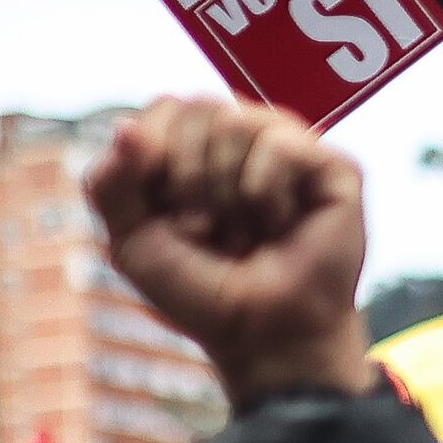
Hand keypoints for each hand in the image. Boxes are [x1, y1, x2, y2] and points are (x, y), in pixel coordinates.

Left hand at [86, 97, 371, 405]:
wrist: (260, 335)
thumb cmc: (202, 291)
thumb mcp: (132, 242)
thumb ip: (110, 185)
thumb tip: (127, 129)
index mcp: (197, 144)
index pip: (166, 107)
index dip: (155, 158)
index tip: (168, 216)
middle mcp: (245, 137)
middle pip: (198, 106)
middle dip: (188, 179)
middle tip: (207, 231)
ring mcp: (291, 147)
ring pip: (237, 120)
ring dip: (227, 195)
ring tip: (245, 233)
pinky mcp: (333, 166)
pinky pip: (279, 145)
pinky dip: (265, 197)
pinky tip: (280, 226)